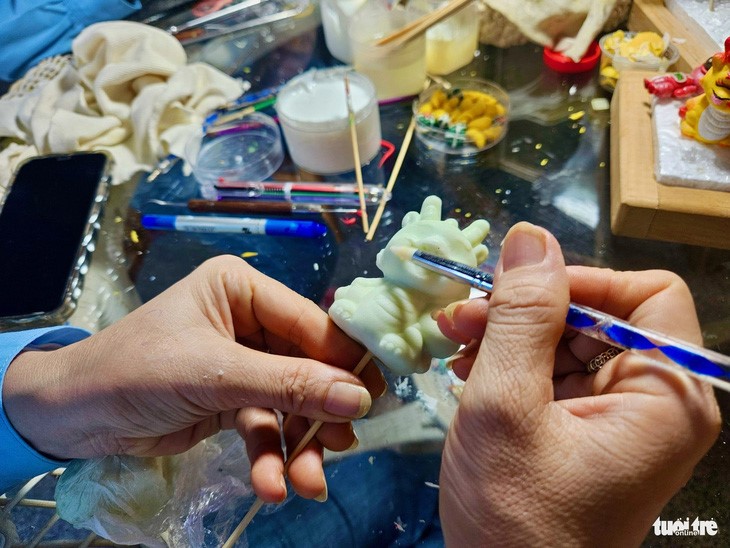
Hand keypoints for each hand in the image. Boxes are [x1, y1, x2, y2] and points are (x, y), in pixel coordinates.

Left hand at [4, 256, 385, 502]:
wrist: (72, 415)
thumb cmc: (137, 370)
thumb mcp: (215, 374)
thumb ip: (288, 385)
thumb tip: (359, 399)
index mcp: (244, 290)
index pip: (312, 323)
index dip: (346, 360)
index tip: (376, 397)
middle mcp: (250, 320)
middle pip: (307, 367)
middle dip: (320, 413)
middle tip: (346, 445)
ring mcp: (244, 363)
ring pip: (290, 403)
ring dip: (300, 445)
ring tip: (308, 483)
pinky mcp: (234, 400)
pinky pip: (266, 426)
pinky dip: (272, 456)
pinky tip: (273, 486)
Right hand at [434, 222, 720, 545]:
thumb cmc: (515, 515)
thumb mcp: (507, 405)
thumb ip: (520, 316)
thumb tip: (530, 238)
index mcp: (666, 396)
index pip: (647, 294)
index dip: (582, 281)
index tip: (516, 291)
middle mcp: (653, 403)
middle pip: (598, 316)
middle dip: (527, 311)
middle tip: (463, 316)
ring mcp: (616, 420)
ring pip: (567, 343)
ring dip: (508, 335)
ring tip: (455, 343)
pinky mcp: (582, 433)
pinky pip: (552, 376)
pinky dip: (509, 365)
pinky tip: (467, 370)